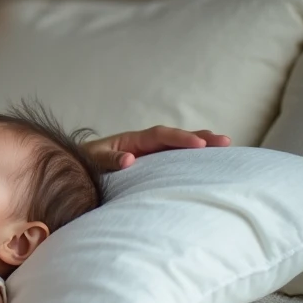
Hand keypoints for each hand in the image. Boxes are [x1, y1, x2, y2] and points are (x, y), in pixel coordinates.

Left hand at [84, 126, 230, 170]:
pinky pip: (173, 159)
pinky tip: (207, 163)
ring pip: (177, 147)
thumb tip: (129, 160)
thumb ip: (109, 159)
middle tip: (225, 142)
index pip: (160, 136)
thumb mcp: (93, 160)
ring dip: (200, 146)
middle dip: (199, 138)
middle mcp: (143, 144)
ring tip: (225, 147)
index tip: (200, 145)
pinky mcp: (150, 164)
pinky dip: (190, 158)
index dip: (180, 139)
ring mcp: (148, 153)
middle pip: (175, 137)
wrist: (77, 167)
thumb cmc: (84, 162)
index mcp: (131, 140)